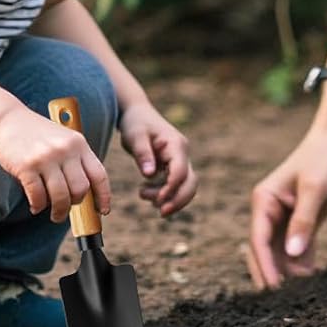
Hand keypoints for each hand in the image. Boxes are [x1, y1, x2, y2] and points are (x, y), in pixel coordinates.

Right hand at [0, 104, 111, 222]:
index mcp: (78, 143)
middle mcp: (65, 149)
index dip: (103, 196)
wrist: (7, 119)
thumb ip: (75, 161)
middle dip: (75, 204)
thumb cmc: (36, 135)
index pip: (99, 175)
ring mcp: (46, 157)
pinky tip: (35, 206)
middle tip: (66, 208)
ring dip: (58, 212)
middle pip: (80, 189)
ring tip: (54, 214)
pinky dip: (38, 206)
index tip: (103, 210)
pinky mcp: (27, 166)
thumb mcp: (63, 139)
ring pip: (61, 197)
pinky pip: (38, 197)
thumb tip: (85, 195)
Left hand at [118, 100, 196, 216]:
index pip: (180, 171)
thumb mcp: (135, 135)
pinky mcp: (173, 167)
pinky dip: (164, 195)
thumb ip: (143, 153)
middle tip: (160, 212)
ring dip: (169, 198)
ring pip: (185, 187)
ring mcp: (179, 161)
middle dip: (178, 200)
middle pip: (190, 183)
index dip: (171, 188)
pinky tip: (146, 193)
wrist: (137, 114)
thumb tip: (149, 175)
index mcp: (176, 145)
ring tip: (142, 195)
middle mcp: (182, 154)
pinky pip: (175, 186)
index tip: (157, 200)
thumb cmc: (136, 123)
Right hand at [246, 127, 326, 287]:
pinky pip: (299, 250)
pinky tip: (314, 284)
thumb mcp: (314, 189)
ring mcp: (286, 219)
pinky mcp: (303, 223)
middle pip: (266, 252)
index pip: (258, 240)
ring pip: (282, 255)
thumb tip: (292, 255)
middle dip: (274, 276)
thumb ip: (304, 221)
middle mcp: (270, 212)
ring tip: (303, 298)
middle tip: (286, 304)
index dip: (265, 267)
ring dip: (290, 275)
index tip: (274, 292)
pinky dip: (304, 266)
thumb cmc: (324, 159)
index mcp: (264, 200)